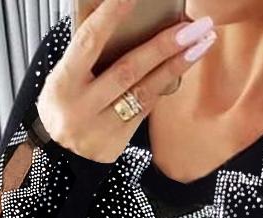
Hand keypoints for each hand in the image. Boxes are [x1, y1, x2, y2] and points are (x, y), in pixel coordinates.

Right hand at [37, 0, 216, 162]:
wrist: (60, 156)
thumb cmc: (64, 105)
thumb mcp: (63, 78)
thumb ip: (88, 56)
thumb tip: (123, 21)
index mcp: (64, 82)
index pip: (89, 42)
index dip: (111, 17)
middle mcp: (82, 106)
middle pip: (128, 71)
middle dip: (163, 46)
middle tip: (193, 26)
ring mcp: (101, 127)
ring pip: (144, 92)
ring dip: (177, 65)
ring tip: (202, 43)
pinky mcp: (118, 141)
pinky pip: (146, 108)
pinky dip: (166, 84)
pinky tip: (185, 64)